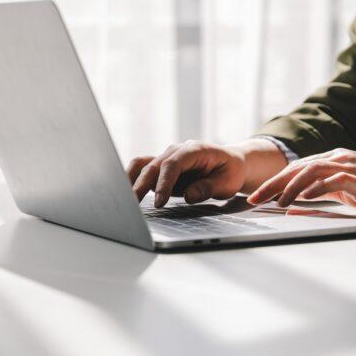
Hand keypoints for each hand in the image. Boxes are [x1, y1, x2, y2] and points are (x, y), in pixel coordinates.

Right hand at [127, 139, 286, 207]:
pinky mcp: (162, 167)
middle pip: (154, 165)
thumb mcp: (227, 182)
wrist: (231, 162)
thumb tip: (187, 196)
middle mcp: (177, 150)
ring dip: (132, 180)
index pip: (173, 164)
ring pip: (143, 164)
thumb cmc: (230, 172)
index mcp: (195, 149)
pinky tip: (126, 193)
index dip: (164, 183)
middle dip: (142, 185)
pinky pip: (143, 169)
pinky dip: (133, 179)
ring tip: (124, 199)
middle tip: (134, 205)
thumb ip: (207, 188)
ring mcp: (167, 157)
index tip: (160, 202)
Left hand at [247, 148, 355, 215]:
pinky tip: (303, 199)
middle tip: (253, 200)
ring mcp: (350, 166)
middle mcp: (338, 159)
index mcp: (333, 160)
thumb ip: (326, 193)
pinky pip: (333, 181)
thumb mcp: (350, 192)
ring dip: (290, 187)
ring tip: (275, 202)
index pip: (296, 170)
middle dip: (272, 185)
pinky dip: (316, 189)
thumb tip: (300, 204)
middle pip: (297, 168)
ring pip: (311, 172)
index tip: (256, 197)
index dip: (274, 183)